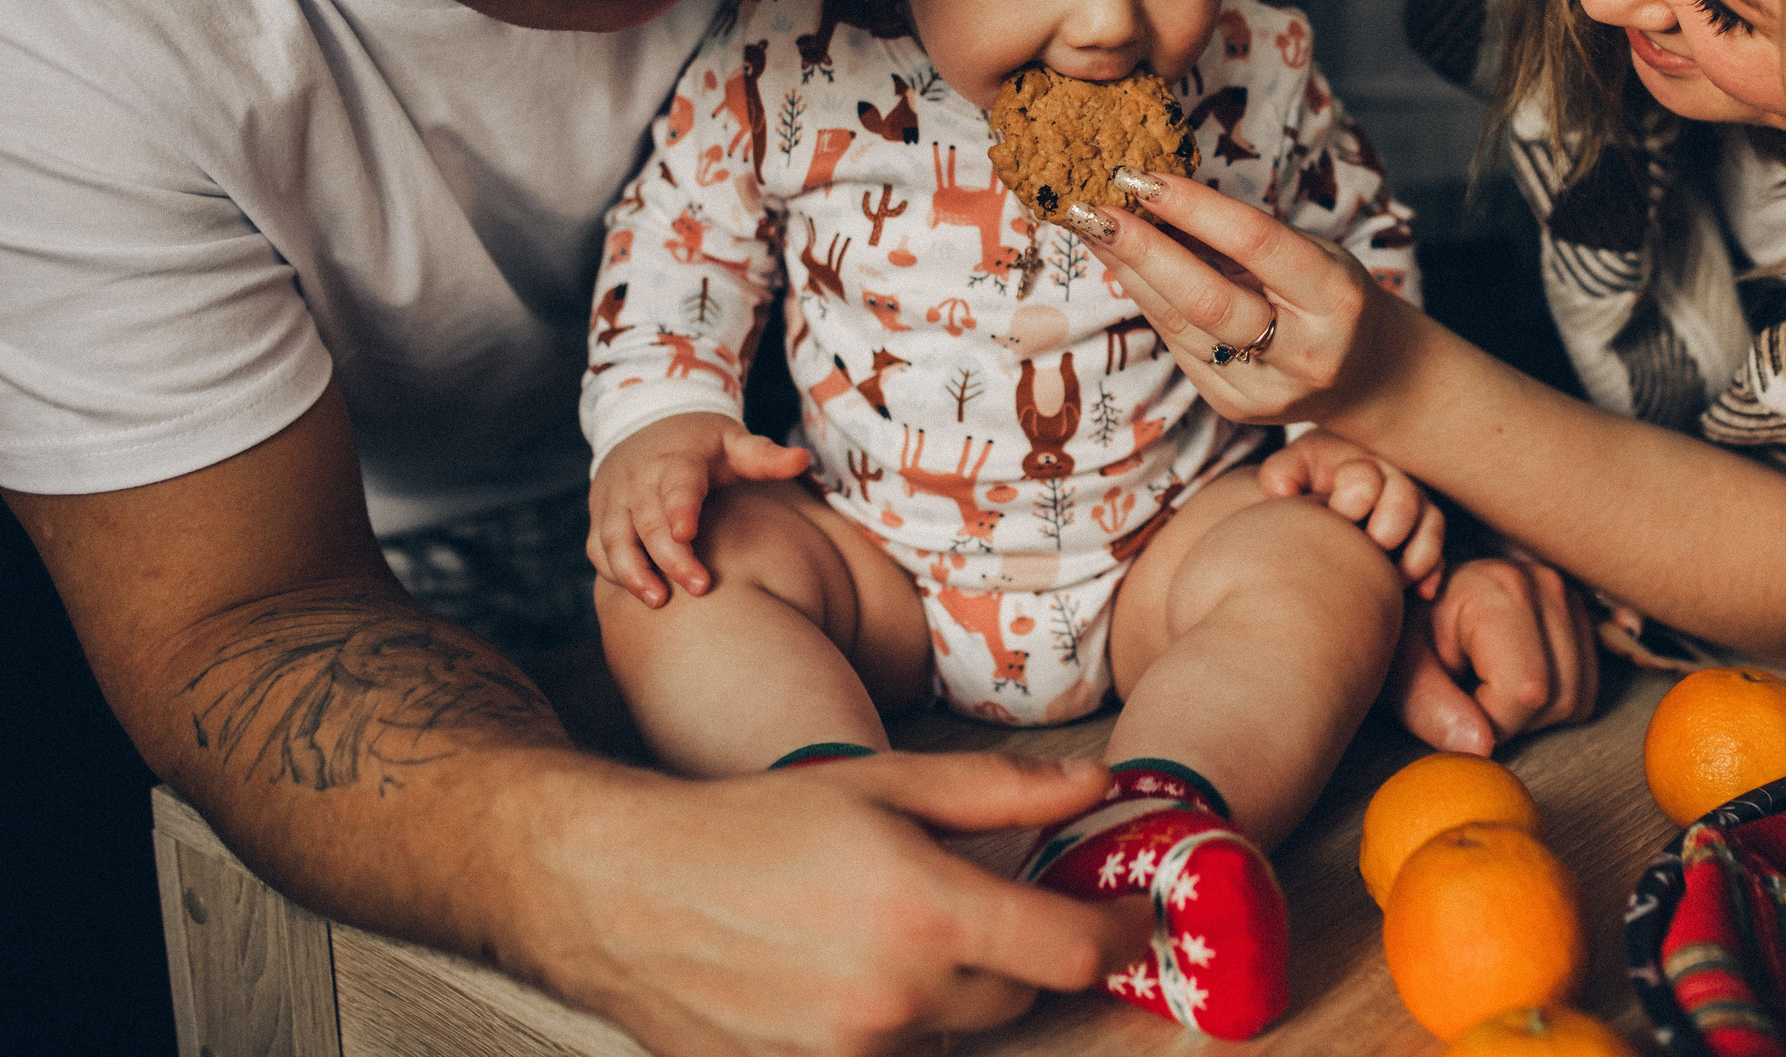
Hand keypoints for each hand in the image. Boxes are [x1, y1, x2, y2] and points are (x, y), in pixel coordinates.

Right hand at [540, 751, 1150, 1055]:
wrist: (626, 894)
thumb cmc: (757, 824)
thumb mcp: (885, 783)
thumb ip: (1004, 792)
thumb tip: (1099, 784)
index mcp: (926, 911)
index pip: (1072, 952)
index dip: (1119, 934)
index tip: (1132, 916)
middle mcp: (896, 999)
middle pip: (1017, 996)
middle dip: (1017, 952)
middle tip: (980, 905)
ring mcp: (849, 1056)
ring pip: (953, 1035)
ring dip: (948, 991)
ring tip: (887, 932)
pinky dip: (892, 1027)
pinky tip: (846, 976)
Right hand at [588, 413, 810, 605]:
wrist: (646, 422)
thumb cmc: (701, 444)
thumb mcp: (733, 442)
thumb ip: (764, 456)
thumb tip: (803, 459)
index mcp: (677, 459)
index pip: (677, 485)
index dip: (679, 508)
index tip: (686, 533)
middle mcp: (640, 479)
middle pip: (648, 521)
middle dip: (670, 556)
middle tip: (700, 586)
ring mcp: (616, 499)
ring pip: (615, 539)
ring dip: (633, 571)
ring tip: (658, 601)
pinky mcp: (602, 516)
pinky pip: (599, 548)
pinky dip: (614, 571)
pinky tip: (640, 591)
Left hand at [1071, 173, 1417, 427]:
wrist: (1372, 380)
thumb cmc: (1336, 299)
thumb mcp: (1317, 255)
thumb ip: (1248, 238)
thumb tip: (1161, 198)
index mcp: (1335, 299)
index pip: (1256, 243)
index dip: (1195, 208)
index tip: (1143, 177)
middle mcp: (1305, 352)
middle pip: (1207, 300)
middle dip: (1142, 250)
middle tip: (1091, 208)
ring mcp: (1266, 390)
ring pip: (1180, 325)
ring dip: (1129, 273)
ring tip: (1092, 228)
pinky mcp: (1234, 406)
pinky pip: (1178, 346)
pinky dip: (1148, 301)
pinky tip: (1124, 267)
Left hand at [1261, 429, 1445, 596]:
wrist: (1322, 510)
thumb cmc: (1304, 487)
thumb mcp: (1291, 472)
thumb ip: (1283, 472)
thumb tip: (1282, 491)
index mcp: (1355, 462)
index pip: (1365, 475)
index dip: (1355, 496)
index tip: (1339, 514)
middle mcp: (1390, 481)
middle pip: (1405, 499)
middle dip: (1391, 524)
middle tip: (1375, 546)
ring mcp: (1412, 510)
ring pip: (1431, 527)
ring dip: (1417, 555)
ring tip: (1396, 579)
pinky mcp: (1423, 538)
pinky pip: (1440, 556)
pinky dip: (1433, 574)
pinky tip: (1422, 593)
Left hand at [1388, 556, 1597, 754]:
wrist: (1420, 600)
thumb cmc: (1409, 634)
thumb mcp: (1403, 672)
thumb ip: (1432, 710)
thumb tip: (1480, 748)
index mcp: (1497, 591)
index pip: (1524, 690)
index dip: (1490, 720)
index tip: (1456, 705)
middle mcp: (1544, 585)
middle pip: (1558, 696)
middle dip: (1512, 719)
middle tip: (1470, 696)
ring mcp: (1567, 596)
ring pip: (1576, 696)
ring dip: (1535, 713)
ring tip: (1490, 686)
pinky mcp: (1579, 614)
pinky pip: (1586, 688)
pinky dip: (1554, 699)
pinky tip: (1515, 679)